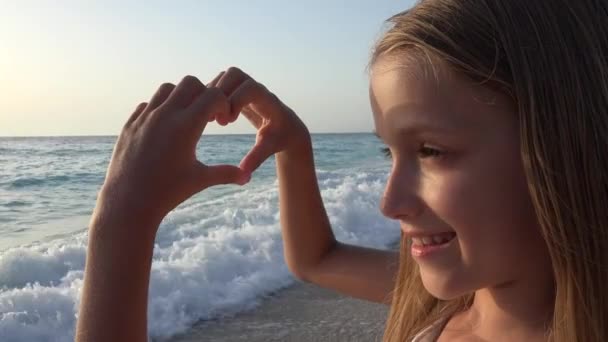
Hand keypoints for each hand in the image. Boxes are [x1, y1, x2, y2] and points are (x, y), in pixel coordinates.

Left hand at [97, 75, 249, 227]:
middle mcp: (165, 115)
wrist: (128, 202)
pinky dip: (161, 109)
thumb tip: (248, 177)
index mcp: (186, 126)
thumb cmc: (168, 192)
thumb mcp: (200, 180)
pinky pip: (148, 104)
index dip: (223, 104)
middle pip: (190, 83)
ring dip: (181, 97)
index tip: (223, 120)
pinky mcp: (131, 124)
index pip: (213, 96)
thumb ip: (226, 173)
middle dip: (203, 94)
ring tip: (186, 119)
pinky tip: (165, 129)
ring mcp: (145, 118)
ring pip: (167, 89)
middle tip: (207, 116)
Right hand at [207, 67, 310, 172]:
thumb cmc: (279, 139)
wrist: (286, 129)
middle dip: (222, 93)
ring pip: (225, 76)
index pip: (250, 88)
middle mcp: (257, 89)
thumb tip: (243, 173)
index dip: (237, 100)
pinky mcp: (237, 90)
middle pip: (235, 74)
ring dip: (212, 93)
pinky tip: (207, 116)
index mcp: (268, 101)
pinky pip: (220, 83)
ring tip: (211, 118)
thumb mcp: (268, 148)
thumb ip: (256, 158)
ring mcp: (246, 87)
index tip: (228, 122)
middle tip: (217, 119)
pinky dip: (209, 95)